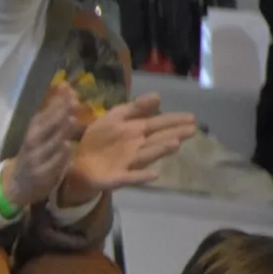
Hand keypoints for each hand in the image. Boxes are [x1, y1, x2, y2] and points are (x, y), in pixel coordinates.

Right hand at [0, 83, 80, 207]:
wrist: (19, 183)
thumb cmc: (35, 153)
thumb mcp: (40, 133)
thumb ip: (53, 114)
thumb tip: (65, 88)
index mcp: (32, 132)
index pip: (43, 114)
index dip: (55, 102)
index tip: (67, 88)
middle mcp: (31, 144)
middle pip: (44, 127)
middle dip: (58, 114)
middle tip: (73, 101)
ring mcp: (35, 160)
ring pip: (48, 145)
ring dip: (60, 133)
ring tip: (71, 120)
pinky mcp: (41, 175)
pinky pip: (52, 164)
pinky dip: (60, 156)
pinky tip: (68, 147)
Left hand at [62, 93, 197, 198]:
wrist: (80, 163)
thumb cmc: (100, 139)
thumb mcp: (114, 118)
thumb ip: (133, 108)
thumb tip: (158, 96)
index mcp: (135, 130)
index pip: (157, 123)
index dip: (173, 120)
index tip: (191, 118)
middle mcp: (137, 146)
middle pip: (157, 139)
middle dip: (174, 133)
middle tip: (192, 130)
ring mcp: (129, 163)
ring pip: (147, 155)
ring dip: (160, 150)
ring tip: (175, 144)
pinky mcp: (119, 177)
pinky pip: (132, 177)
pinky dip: (142, 176)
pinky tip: (154, 175)